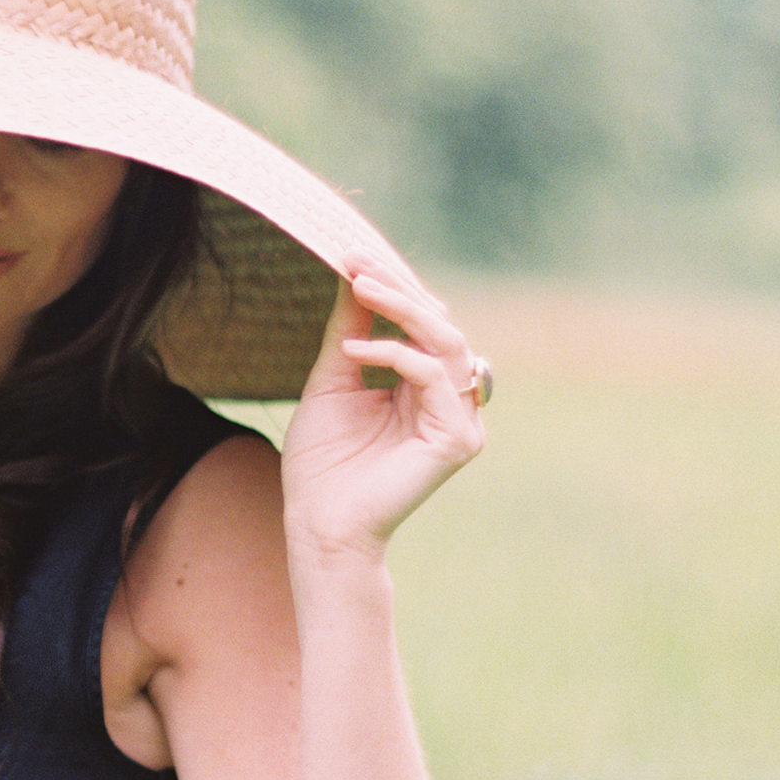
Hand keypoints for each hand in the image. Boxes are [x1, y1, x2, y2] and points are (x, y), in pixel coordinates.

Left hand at [279, 265, 487, 567]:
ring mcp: (460, 419)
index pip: (421, 323)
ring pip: (446, 342)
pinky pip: (435, 377)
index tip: (351, 255)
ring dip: (402, 309)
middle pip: (440, 324)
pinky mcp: (458, 439)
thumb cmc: (321, 463)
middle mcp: (451, 399)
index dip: (392, 286)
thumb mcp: (332, 381)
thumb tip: (354, 275)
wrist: (319, 523)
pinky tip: (354, 351)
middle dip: (399, 288)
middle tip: (357, 262)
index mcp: (424, 386)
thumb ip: (347, 330)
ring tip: (361, 288)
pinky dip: (395, 355)